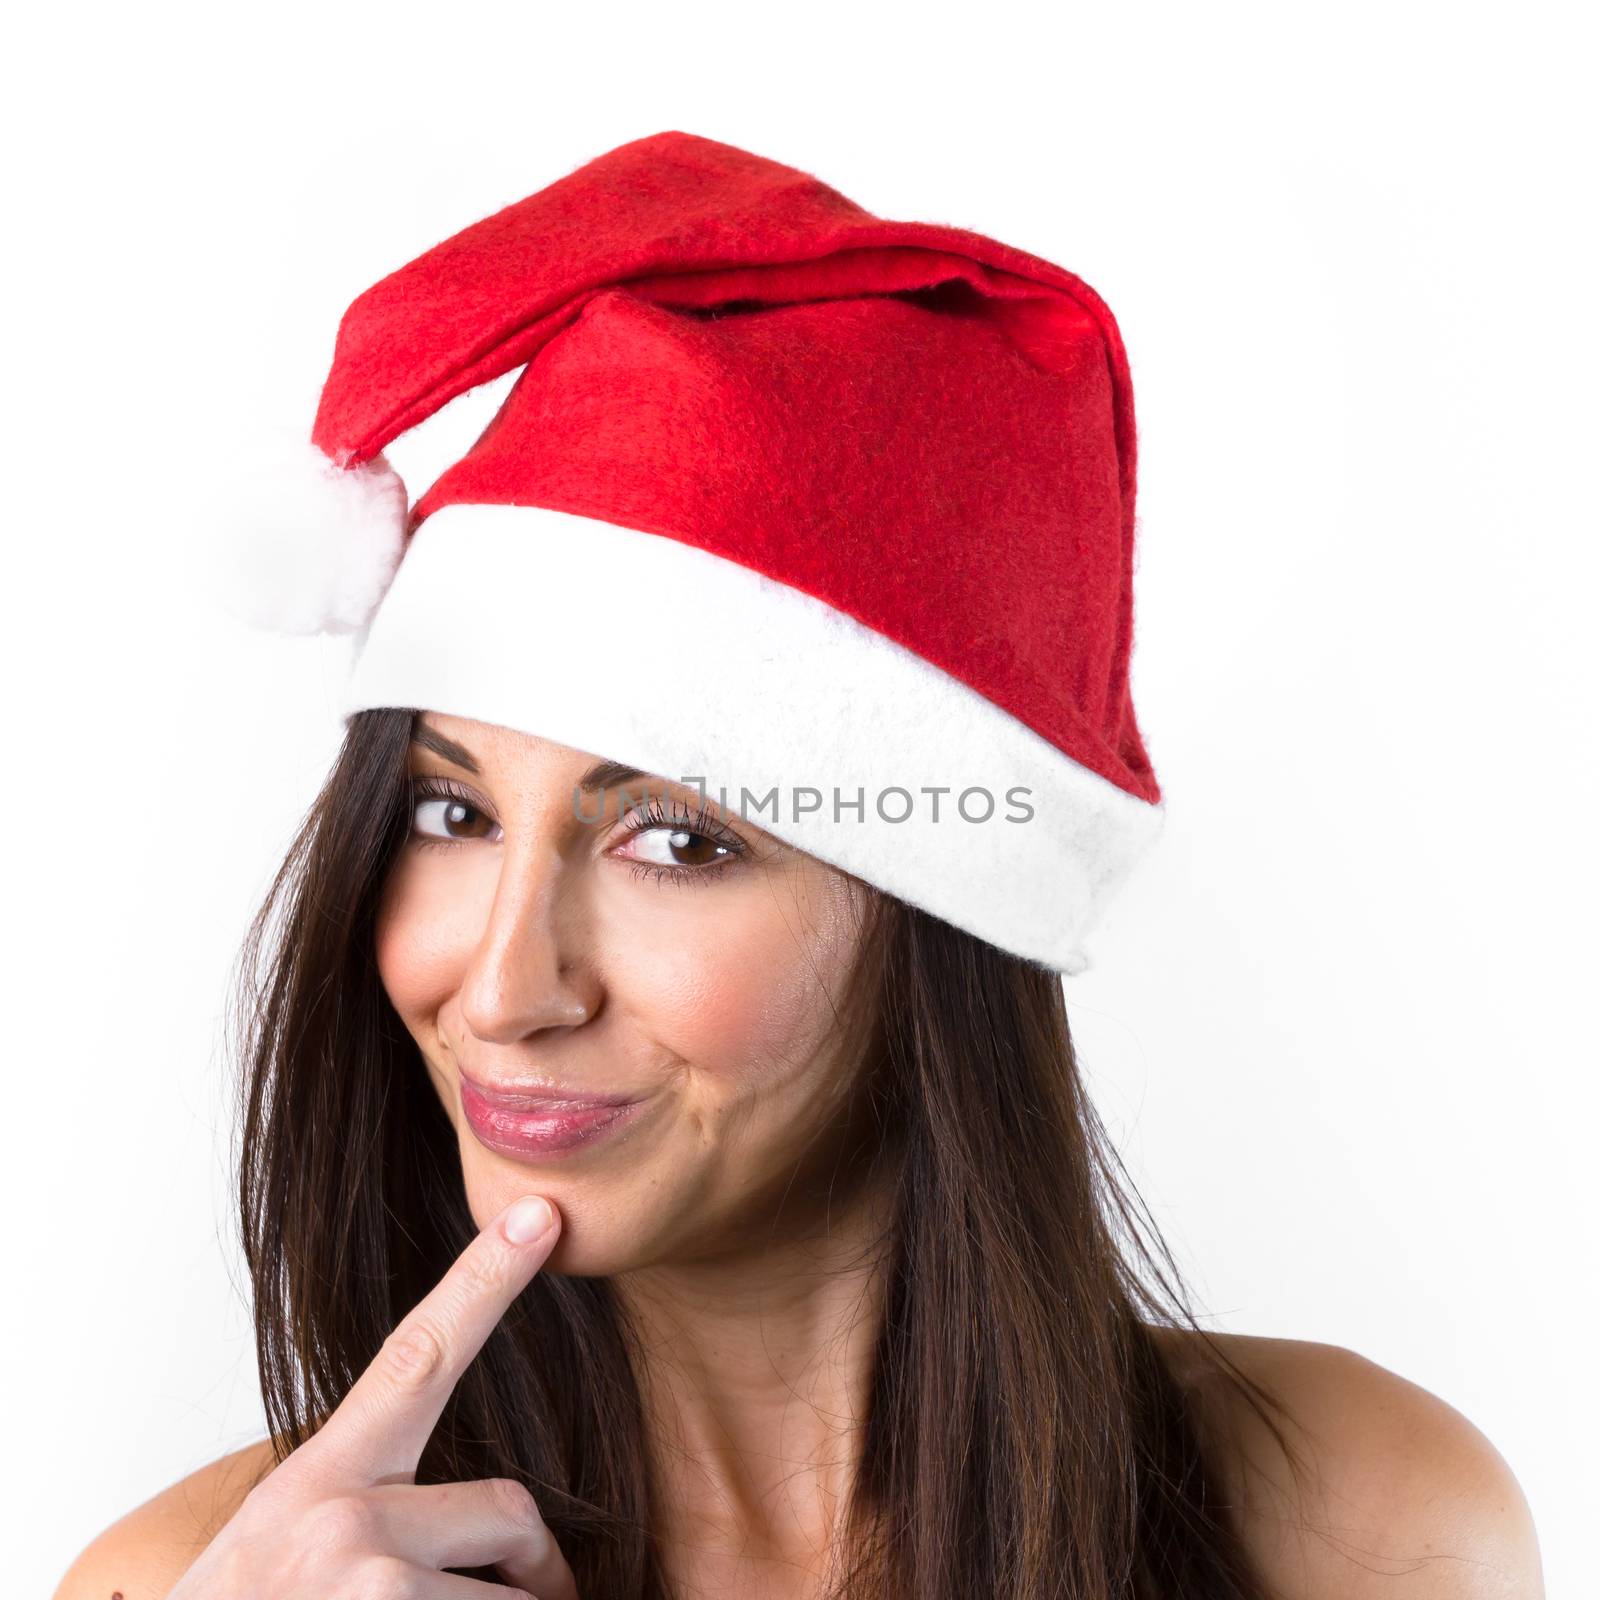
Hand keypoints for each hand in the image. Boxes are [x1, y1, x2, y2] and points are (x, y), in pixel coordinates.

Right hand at [168, 1193, 577, 1598]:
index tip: (540, 1217)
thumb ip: (381, 1515)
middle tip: (520, 1599)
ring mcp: (366, 1584)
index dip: (484, 1279)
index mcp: (320, 1482)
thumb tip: (508, 1527)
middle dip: (532, 1570)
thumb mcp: (288, 1555)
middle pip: (513, 1511)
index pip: (418, 1355)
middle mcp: (342, 1520)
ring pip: (520, 1597)